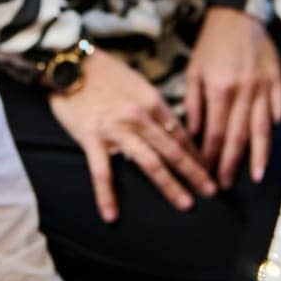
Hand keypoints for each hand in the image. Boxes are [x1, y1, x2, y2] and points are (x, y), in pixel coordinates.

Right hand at [49, 49, 215, 222]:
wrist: (69, 64)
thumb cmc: (104, 72)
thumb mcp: (137, 83)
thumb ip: (153, 107)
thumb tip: (170, 128)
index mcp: (152, 102)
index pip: (181, 133)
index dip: (197, 154)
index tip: (209, 169)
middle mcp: (139, 117)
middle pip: (173, 150)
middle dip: (195, 173)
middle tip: (212, 192)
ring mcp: (116, 130)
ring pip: (149, 163)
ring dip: (170, 185)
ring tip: (186, 204)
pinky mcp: (91, 139)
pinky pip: (101, 172)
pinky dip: (106, 196)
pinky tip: (112, 216)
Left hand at [184, 8, 280, 188]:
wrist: (238, 16)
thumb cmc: (211, 44)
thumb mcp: (193, 71)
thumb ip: (193, 104)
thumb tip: (193, 135)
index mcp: (219, 89)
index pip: (213, 133)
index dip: (209, 156)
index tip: (205, 172)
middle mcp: (243, 91)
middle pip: (238, 136)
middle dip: (231, 164)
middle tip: (225, 184)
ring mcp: (263, 87)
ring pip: (262, 129)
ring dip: (259, 156)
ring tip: (256, 176)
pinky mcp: (277, 81)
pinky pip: (280, 110)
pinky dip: (278, 129)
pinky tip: (277, 147)